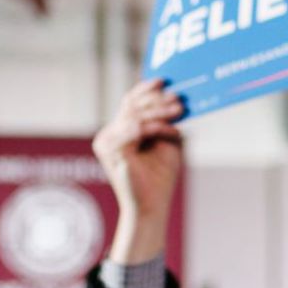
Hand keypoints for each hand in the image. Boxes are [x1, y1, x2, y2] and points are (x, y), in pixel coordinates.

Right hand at [93, 79, 182, 263]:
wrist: (152, 207)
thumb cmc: (159, 178)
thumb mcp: (166, 142)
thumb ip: (165, 122)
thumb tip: (175, 96)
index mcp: (119, 131)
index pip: (129, 102)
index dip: (145, 89)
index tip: (163, 80)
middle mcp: (108, 135)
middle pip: (132, 105)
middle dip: (157, 99)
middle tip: (179, 98)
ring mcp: (107, 143)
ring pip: (135, 115)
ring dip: (160, 111)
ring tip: (179, 111)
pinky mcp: (113, 152)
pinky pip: (136, 129)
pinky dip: (156, 127)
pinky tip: (173, 131)